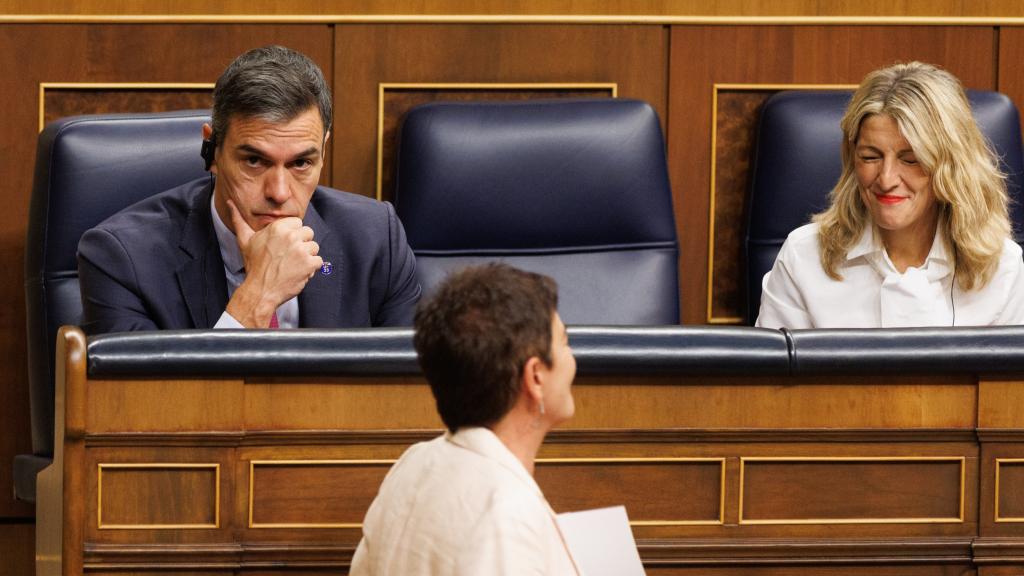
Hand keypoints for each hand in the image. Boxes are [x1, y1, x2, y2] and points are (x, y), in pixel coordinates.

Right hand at [224, 199, 322, 327]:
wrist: (260, 290)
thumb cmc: (254, 266)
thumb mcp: (245, 240)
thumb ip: (239, 220)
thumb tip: (229, 203)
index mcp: (278, 227)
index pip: (298, 223)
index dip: (293, 235)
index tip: (284, 245)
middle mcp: (291, 236)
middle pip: (309, 233)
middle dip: (301, 244)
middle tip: (288, 257)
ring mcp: (301, 250)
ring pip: (314, 247)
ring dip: (307, 257)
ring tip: (292, 265)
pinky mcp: (309, 263)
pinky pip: (319, 261)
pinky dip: (311, 269)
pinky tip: (298, 273)